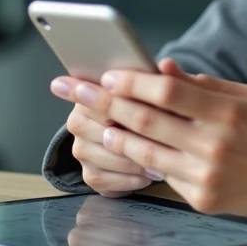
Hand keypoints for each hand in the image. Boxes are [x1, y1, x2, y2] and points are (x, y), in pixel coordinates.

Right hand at [50, 79, 155, 197]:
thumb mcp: (159, 90)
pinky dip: (130, 179)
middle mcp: (78, 121)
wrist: (142, 134)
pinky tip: (150, 174)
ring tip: (161, 160)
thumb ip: (162, 78)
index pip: (100, 99)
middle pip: (101, 131)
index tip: (145, 116)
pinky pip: (106, 180)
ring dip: (134, 160)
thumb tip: (167, 65)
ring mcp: (82, 149)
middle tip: (162, 143)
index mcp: (90, 93)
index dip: (123, 107)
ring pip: (104, 157)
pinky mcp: (90, 174)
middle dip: (133, 139)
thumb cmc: (150, 106)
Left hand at [63, 58, 246, 221]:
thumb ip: (202, 85)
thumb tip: (163, 69)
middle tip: (76, 91)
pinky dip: (144, 161)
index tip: (106, 73)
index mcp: (225, 111)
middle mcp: (213, 144)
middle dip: (104, 103)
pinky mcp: (203, 199)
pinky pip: (164, 176)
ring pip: (145, 153)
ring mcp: (206, 175)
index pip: (164, 92)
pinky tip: (128, 150)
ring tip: (96, 124)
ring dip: (115, 137)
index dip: (130, 81)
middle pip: (145, 121)